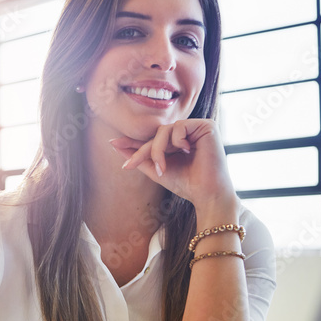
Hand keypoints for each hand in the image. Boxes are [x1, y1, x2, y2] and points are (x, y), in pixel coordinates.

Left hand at [110, 119, 236, 216]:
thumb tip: (115, 144)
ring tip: (162, 168)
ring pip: (165, 130)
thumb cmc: (187, 185)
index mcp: (178, 142)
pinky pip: (179, 126)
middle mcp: (188, 133)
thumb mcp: (157, 170)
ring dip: (158, 149)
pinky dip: (176, 140)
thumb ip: (139, 158)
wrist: (207, 195)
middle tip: (130, 165)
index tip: (113, 143)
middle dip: (143, 151)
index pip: (154, 139)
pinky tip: (186, 151)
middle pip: (157, 134)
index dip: (134, 142)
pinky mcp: (206, 126)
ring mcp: (197, 128)